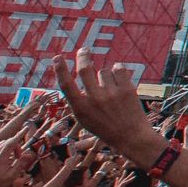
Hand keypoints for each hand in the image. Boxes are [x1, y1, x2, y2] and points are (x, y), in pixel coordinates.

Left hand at [0, 136, 27, 186]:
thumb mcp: (12, 176)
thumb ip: (21, 164)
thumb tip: (29, 154)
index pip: (11, 143)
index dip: (19, 135)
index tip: (25, 129)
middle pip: (6, 143)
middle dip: (15, 147)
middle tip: (17, 157)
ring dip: (7, 148)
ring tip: (8, 159)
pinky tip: (0, 159)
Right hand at [54, 52, 163, 166]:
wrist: (131, 136)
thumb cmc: (105, 127)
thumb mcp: (85, 118)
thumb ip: (79, 99)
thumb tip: (77, 74)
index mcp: (80, 108)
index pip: (66, 85)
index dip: (60, 70)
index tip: (57, 57)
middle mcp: (94, 100)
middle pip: (85, 69)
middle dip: (82, 56)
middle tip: (83, 50)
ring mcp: (111, 94)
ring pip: (104, 71)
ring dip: (106, 76)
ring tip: (111, 92)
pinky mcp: (127, 89)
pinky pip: (119, 69)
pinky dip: (118, 71)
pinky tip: (119, 81)